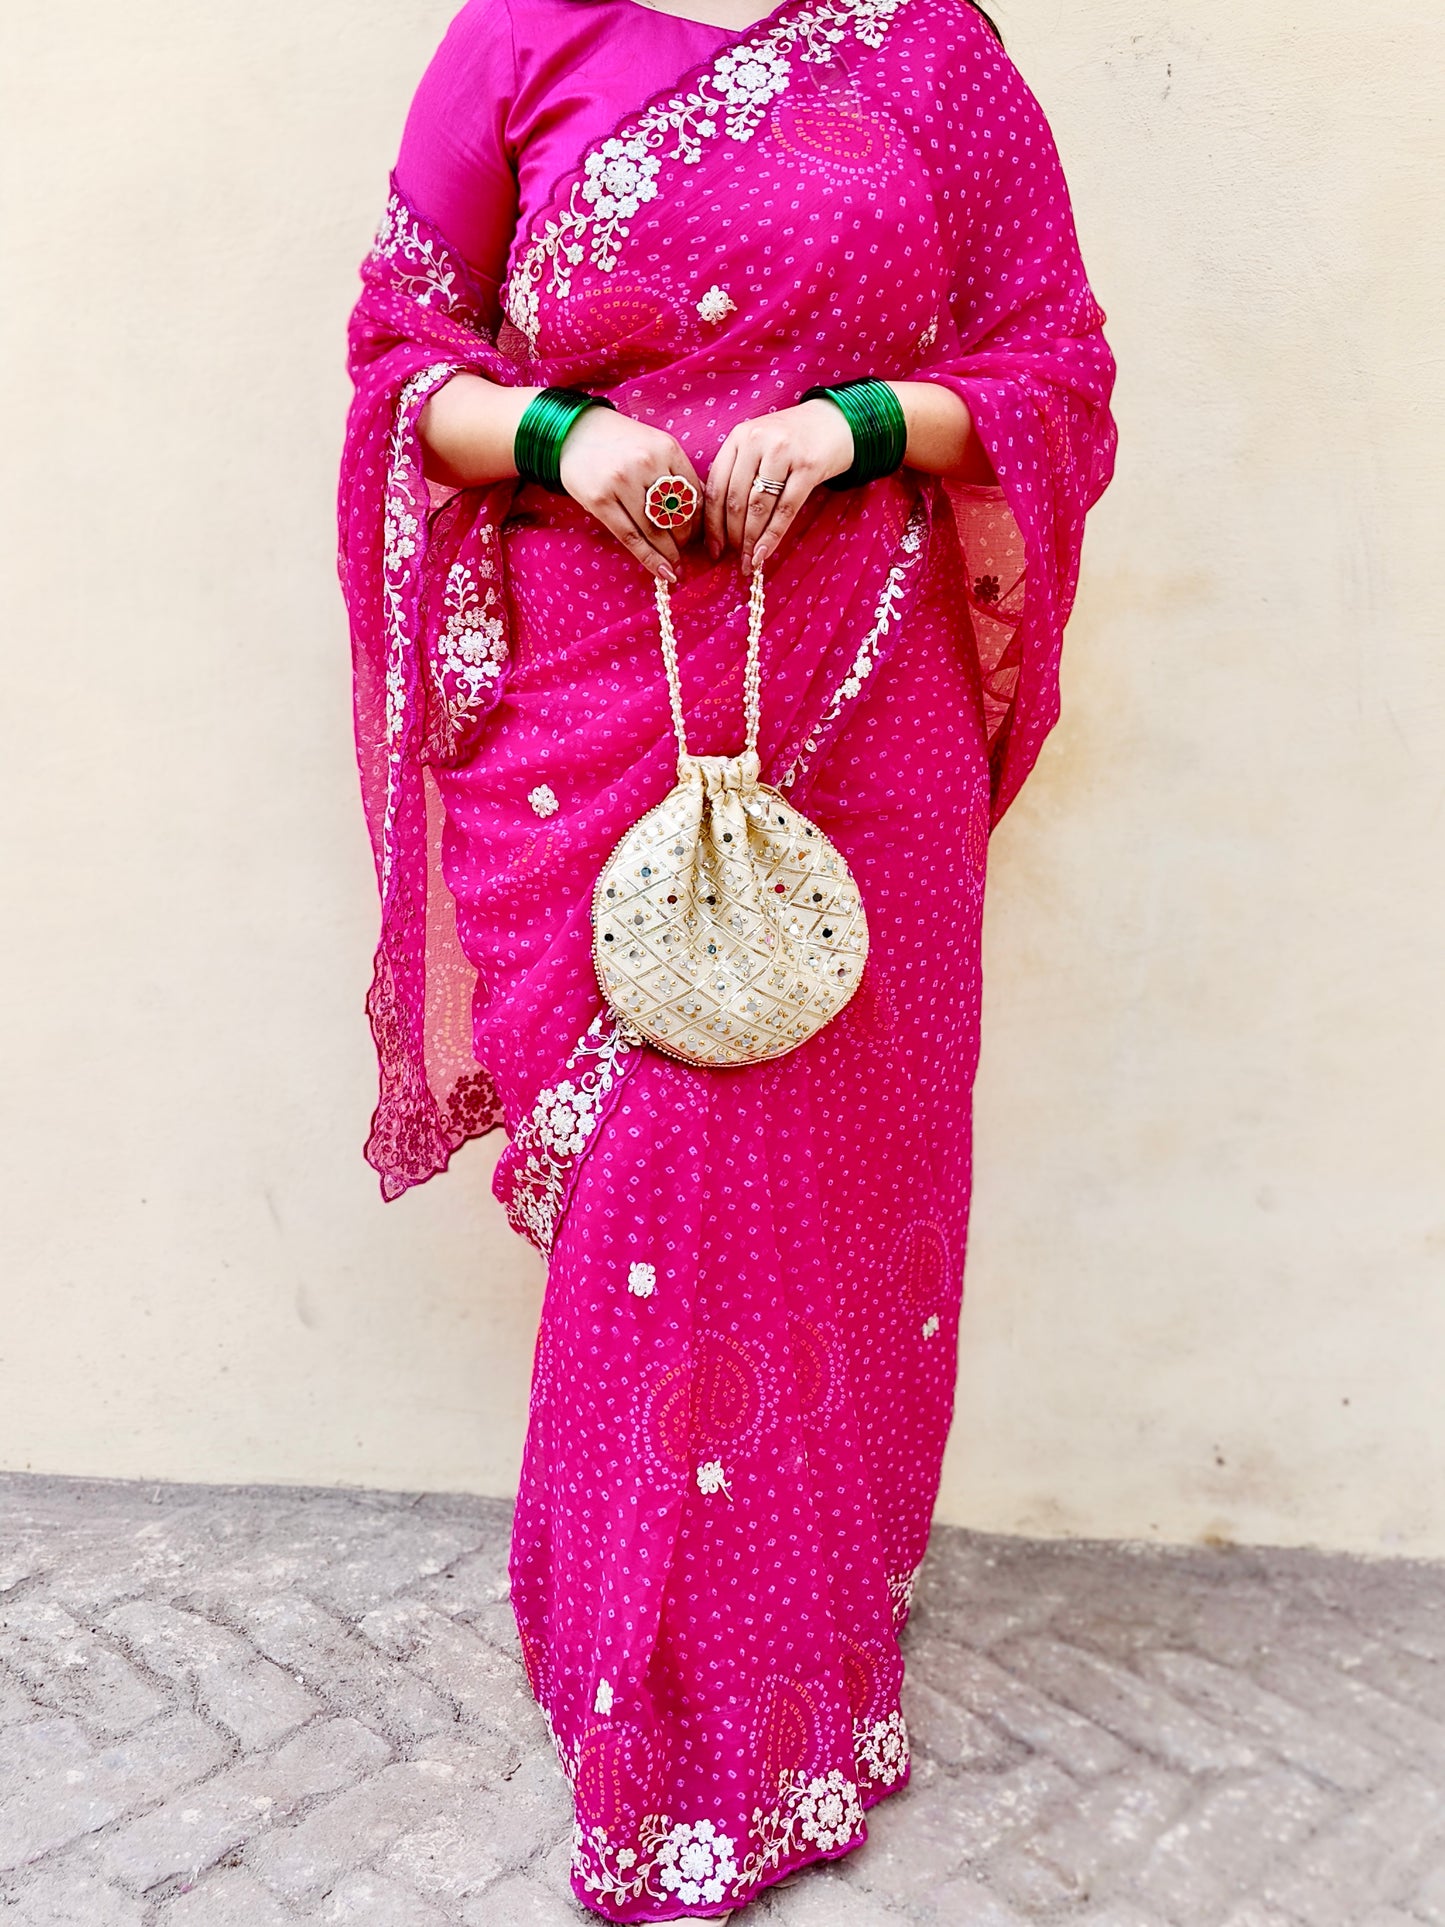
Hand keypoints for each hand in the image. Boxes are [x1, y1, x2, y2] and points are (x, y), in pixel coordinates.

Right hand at [557, 408, 702, 582]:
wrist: (575, 431)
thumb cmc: (621, 443)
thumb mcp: (655, 446)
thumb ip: (678, 474)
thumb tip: (702, 511)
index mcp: (667, 448)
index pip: (694, 496)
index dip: (698, 523)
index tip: (698, 537)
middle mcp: (646, 463)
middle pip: (677, 515)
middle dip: (684, 540)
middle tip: (683, 551)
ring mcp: (622, 481)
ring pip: (655, 530)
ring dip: (669, 554)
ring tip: (674, 566)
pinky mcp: (600, 499)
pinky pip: (631, 537)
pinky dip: (649, 559)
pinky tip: (662, 572)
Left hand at [704, 400, 854, 573]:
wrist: (836, 422)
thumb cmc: (791, 442)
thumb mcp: (759, 448)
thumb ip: (738, 474)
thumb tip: (719, 526)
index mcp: (738, 437)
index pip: (716, 486)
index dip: (711, 523)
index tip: (712, 549)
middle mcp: (756, 440)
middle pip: (735, 499)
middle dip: (732, 536)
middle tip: (734, 560)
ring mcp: (783, 451)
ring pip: (758, 507)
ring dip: (751, 540)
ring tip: (749, 561)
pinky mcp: (808, 465)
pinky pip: (785, 509)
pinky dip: (773, 536)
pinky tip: (765, 553)